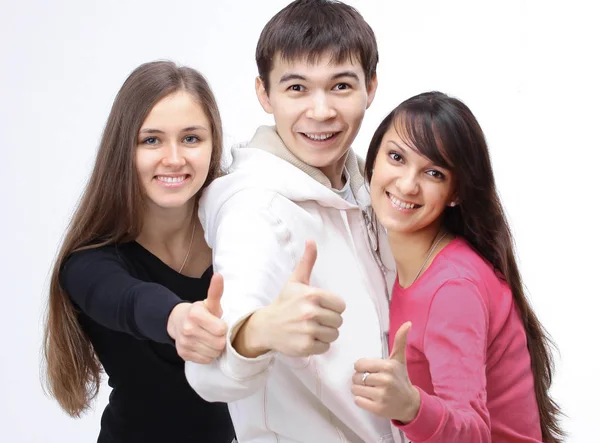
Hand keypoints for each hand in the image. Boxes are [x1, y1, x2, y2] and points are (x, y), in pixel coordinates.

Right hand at [167, 273, 227, 363]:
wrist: (178, 321)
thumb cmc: (201, 312)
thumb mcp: (210, 302)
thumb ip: (216, 291)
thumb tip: (219, 276)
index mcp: (195, 314)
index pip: (221, 330)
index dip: (223, 328)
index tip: (220, 324)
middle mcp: (187, 329)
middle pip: (219, 344)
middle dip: (221, 339)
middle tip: (217, 333)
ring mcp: (184, 343)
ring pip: (213, 354)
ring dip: (215, 349)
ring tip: (211, 339)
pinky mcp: (183, 354)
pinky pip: (205, 360)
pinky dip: (208, 355)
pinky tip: (205, 346)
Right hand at [234, 240, 345, 357]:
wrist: (266, 326)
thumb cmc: (284, 303)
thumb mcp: (295, 281)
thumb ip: (307, 261)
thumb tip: (311, 240)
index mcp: (311, 295)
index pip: (340, 305)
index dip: (332, 307)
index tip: (319, 306)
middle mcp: (310, 312)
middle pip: (338, 321)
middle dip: (328, 321)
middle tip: (313, 319)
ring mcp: (307, 331)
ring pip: (334, 335)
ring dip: (325, 333)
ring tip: (311, 328)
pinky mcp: (305, 347)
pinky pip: (325, 347)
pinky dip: (318, 345)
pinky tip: (306, 338)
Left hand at [351, 322, 420, 422]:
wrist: (409, 404)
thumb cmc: (400, 379)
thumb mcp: (399, 359)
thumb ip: (400, 341)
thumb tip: (408, 323)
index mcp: (388, 366)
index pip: (358, 364)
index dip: (362, 368)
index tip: (371, 371)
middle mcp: (385, 380)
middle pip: (356, 377)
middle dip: (360, 379)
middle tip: (372, 382)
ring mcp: (382, 396)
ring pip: (355, 389)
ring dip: (359, 390)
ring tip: (371, 390)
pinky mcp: (378, 409)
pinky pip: (357, 401)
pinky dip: (361, 400)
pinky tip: (371, 399)